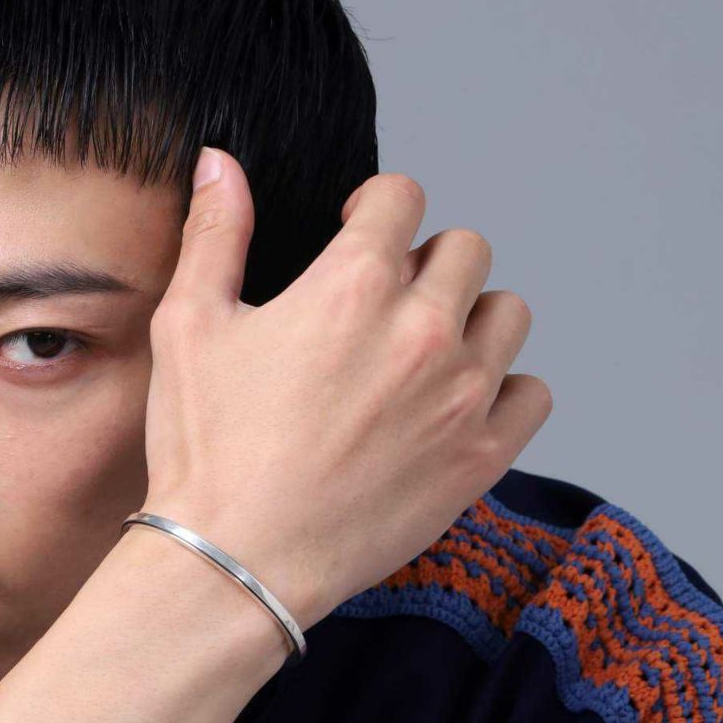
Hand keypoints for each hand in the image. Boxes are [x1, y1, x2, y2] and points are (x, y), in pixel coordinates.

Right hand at [140, 149, 552, 630]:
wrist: (236, 560)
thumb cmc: (207, 451)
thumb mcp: (189, 328)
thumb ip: (215, 234)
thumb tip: (221, 162)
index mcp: (354, 284)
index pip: (402, 197)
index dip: (375, 208)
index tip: (360, 232)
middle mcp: (423, 329)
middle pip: (465, 249)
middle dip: (426, 262)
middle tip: (386, 305)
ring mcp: (461, 396)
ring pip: (508, 315)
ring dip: (472, 319)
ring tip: (426, 353)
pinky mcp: (479, 458)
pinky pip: (533, 394)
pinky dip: (505, 391)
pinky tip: (458, 406)